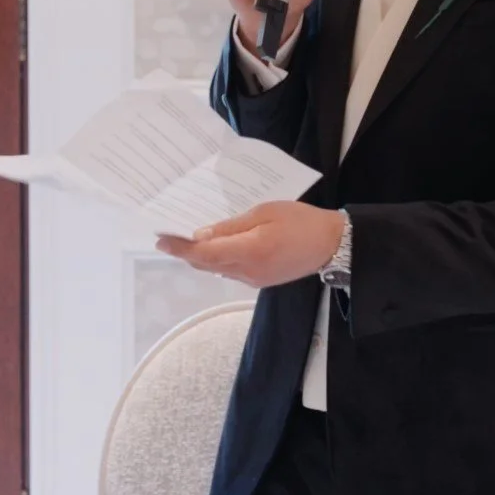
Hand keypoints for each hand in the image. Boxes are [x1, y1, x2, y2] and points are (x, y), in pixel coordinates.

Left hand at [155, 201, 345, 288]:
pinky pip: (230, 271)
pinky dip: (217, 260)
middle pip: (206, 265)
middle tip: (167, 237)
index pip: (205, 254)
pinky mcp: (260, 281)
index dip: (180, 249)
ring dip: (200, 258)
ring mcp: (254, 279)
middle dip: (185, 252)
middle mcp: (248, 271)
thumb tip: (201, 235)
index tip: (161, 240)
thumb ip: (232, 226)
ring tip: (185, 240)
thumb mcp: (265, 212)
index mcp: (250, 251)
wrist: (333, 245)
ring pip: (217, 269)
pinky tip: (213, 247)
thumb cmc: (301, 221)